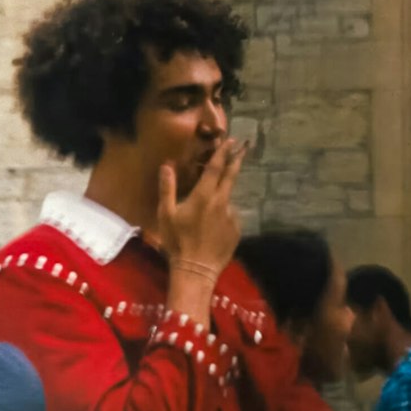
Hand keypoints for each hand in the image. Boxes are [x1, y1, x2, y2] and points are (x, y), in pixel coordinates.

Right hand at [157, 137, 247, 274]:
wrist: (197, 268)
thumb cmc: (177, 241)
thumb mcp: (166, 214)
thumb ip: (167, 188)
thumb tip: (167, 165)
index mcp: (204, 196)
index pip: (215, 169)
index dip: (223, 153)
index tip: (230, 141)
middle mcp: (222, 203)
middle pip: (231, 177)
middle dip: (237, 160)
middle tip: (244, 148)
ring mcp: (232, 216)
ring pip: (227, 199)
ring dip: (221, 198)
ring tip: (204, 216)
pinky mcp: (237, 229)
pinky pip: (229, 216)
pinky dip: (222, 216)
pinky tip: (211, 228)